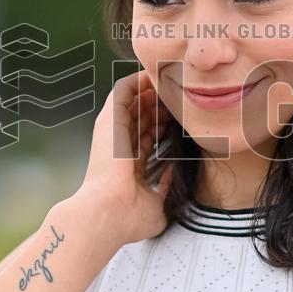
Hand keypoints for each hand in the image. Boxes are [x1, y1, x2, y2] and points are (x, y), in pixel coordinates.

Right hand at [76, 69, 174, 245]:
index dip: (164, 126)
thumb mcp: (157, 205)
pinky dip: (138, 80)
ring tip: (173, 79)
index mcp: (128, 164)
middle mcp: (119, 145)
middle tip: (183, 95)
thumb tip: (175, 172)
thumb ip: (166, 188)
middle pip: (142, 117)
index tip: (183, 118)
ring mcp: (113, 131)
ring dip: (152, 89)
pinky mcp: (110, 119)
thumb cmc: (129, 217)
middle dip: (162, 105)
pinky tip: (156, 74)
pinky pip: (123, 90)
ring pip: (134, 100)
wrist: (109, 212)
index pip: (147, 138)